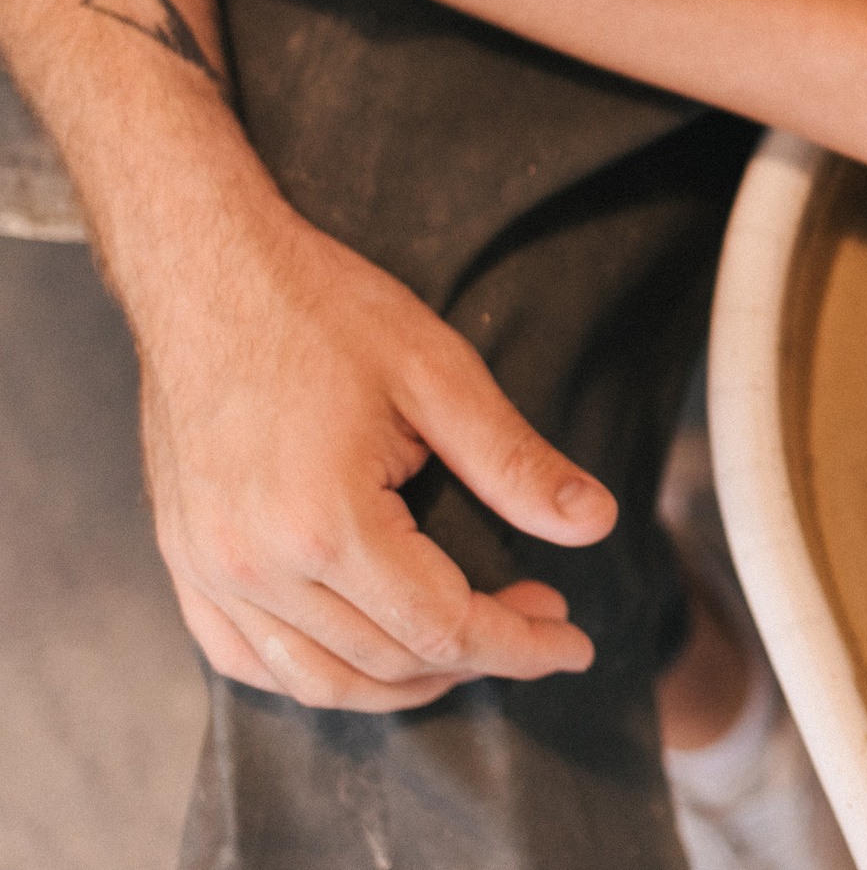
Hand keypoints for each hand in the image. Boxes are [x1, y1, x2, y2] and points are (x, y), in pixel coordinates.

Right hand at [132, 202, 617, 710]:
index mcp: (324, 524)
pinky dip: (314, 672)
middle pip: (386, 660)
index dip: (520, 645)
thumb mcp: (440, 376)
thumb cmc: (323, 310)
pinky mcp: (183, 557)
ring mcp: (207, 568)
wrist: (207, 269)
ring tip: (469, 648)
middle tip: (541, 617)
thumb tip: (598, 523)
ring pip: (314, 678)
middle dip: (479, 656)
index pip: (442, 627)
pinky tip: (369, 651)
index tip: (575, 643)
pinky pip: (246, 656)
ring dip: (402, 681)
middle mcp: (254, 565)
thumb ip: (517, 463)